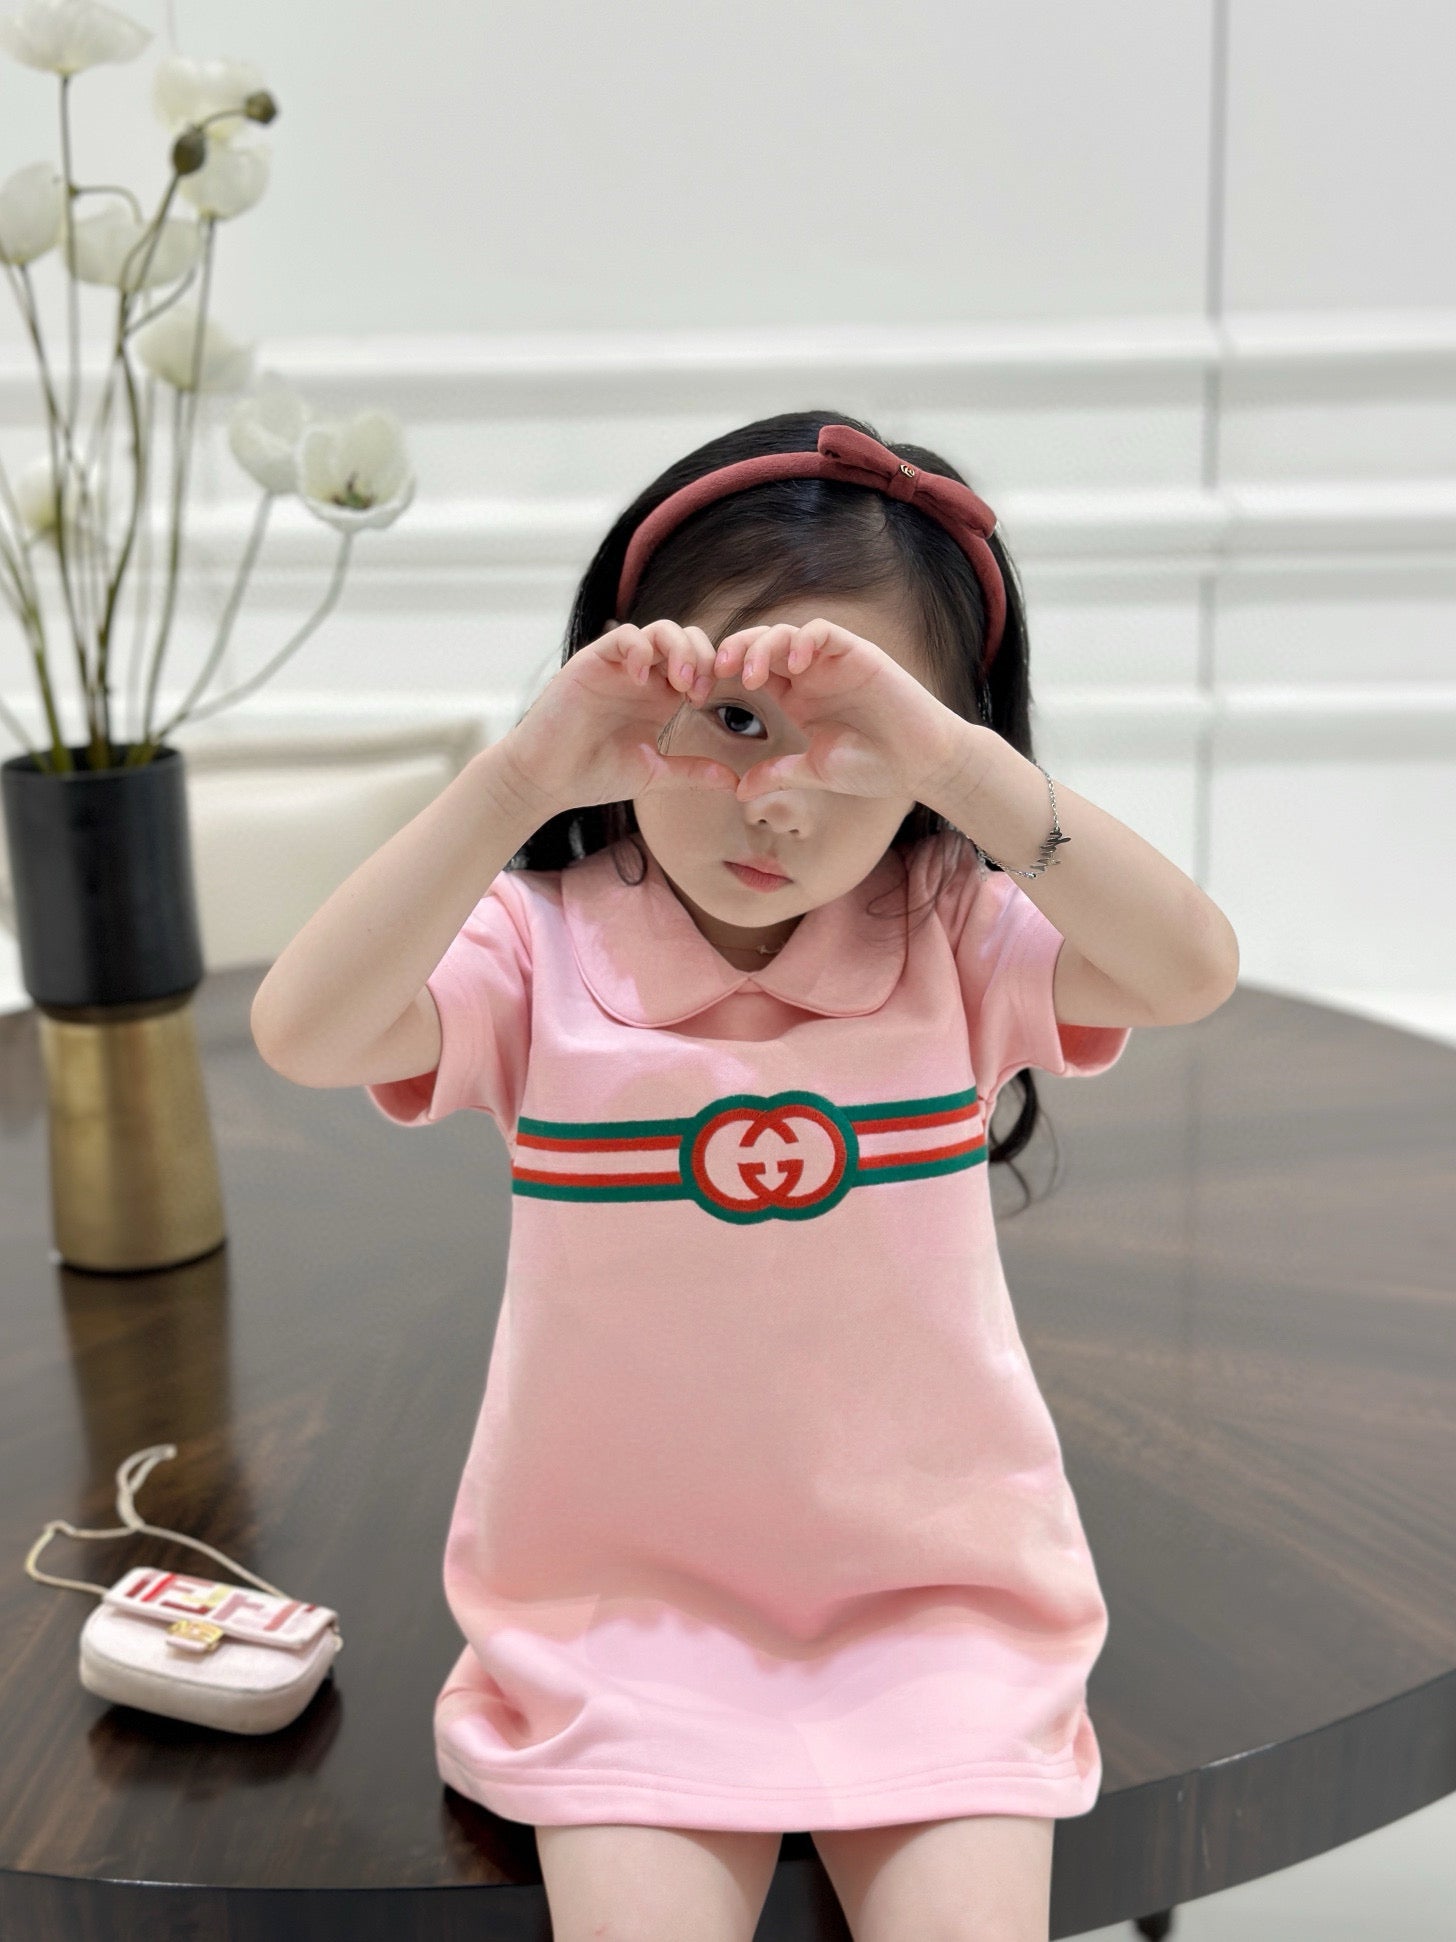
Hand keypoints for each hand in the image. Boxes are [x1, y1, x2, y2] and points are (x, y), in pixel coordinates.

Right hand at [499, 620, 742, 814]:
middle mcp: (643, 676)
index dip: (715, 674)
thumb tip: (735, 782)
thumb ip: (693, 772)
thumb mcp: (654, 774)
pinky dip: (640, 649)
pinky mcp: (592, 662)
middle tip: (698, 692)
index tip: (711, 703)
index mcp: (661, 698)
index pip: (701, 664)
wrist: (546, 779)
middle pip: (687, 639)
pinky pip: (624, 636)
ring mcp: (619, 667)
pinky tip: (643, 679)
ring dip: (679, 649)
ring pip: (660, 630)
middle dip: (703, 658)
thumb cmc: (593, 775)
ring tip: (680, 683)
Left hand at [709, 618, 971, 803]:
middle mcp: (808, 675)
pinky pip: (823, 632)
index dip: (721, 679)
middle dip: (732, 653)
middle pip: (760, 646)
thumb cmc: (875, 767)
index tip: (696, 697)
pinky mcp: (857, 653)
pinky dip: (805, 641)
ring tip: (751, 676)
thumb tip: (738, 791)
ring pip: (785, 634)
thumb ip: (779, 773)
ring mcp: (831, 661)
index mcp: (794, 699)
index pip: (749, 674)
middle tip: (713, 673)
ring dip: (762, 647)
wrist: (922, 763)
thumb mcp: (815, 771)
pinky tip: (796, 664)